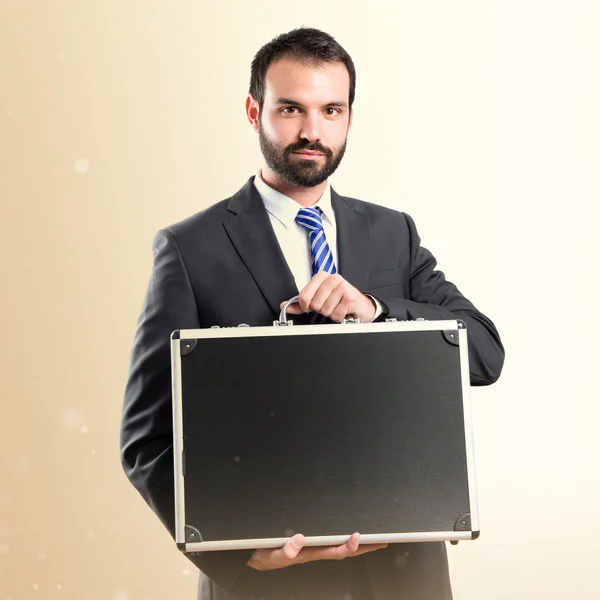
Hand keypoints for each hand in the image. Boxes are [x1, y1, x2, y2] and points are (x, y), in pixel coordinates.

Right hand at [246, 532, 387, 570]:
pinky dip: (342, 534)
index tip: (358, 536)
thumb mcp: (270, 554)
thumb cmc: (264, 553)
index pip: (334, 551)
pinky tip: (348, 530)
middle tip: (382, 539)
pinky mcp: (309, 538)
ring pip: (339, 543)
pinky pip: (330, 536)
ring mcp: (314, 545)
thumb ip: (284, 550)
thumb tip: (298, 540)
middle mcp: (315, 549)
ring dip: (357, 542)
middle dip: (363, 546)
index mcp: (310, 553)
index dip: (348, 545)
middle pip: (344, 549)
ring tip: (373, 536)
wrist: (253, 555)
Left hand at [280, 272, 375, 322]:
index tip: (312, 306)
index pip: (303, 296)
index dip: (305, 306)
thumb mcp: (319, 300)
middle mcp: (332, 279)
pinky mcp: (350, 298)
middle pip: (314, 305)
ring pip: (325, 310)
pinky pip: (335, 315)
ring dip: (331, 314)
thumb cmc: (340, 301)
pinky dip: (338, 317)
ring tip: (337, 308)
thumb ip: (302, 303)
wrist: (361, 306)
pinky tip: (344, 311)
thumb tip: (285, 306)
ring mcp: (342, 287)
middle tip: (330, 306)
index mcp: (321, 276)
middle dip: (321, 310)